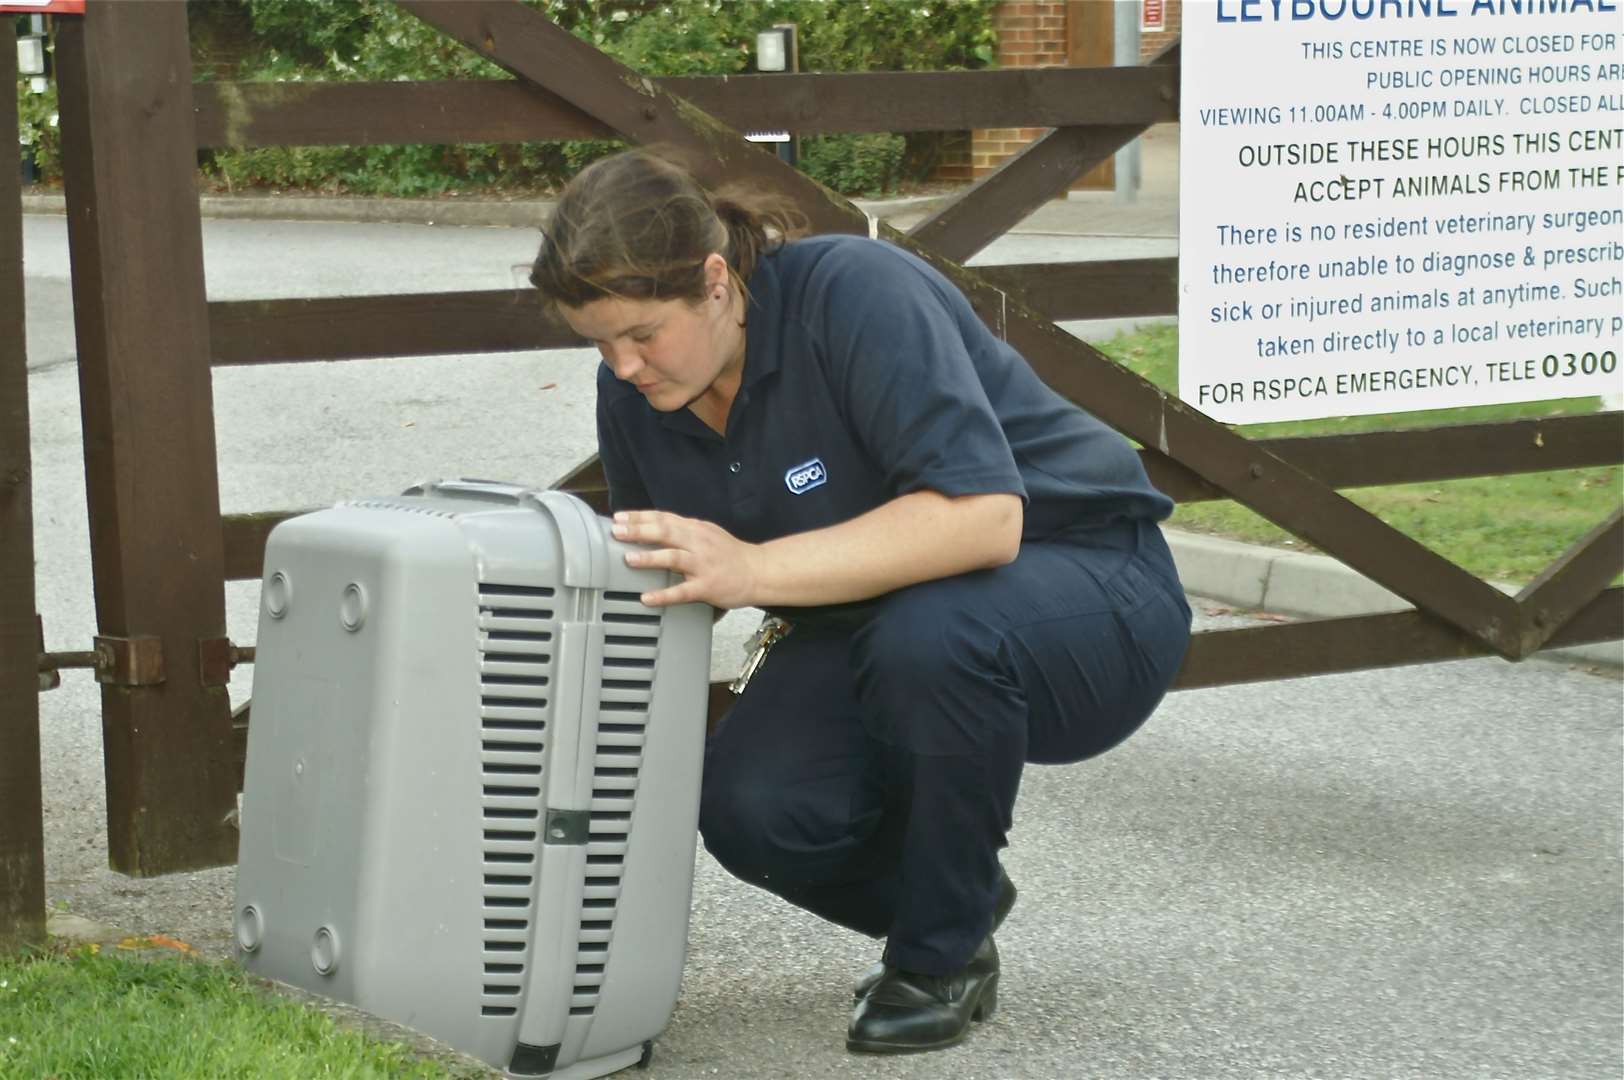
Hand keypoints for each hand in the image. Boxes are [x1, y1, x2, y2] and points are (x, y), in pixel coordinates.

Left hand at [611, 510, 759, 608]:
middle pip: (665, 532)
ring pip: (673, 558)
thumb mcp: (707, 534)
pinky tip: (647, 598)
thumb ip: (683, 530)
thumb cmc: (730, 555)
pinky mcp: (707, 587)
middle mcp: (698, 543)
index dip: (640, 516)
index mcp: (696, 529)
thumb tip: (654, 526)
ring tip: (629, 559)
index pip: (664, 518)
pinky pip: (683, 591)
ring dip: (650, 558)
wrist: (759, 571)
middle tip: (617, 531)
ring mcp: (703, 565)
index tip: (620, 517)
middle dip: (639, 530)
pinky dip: (664, 595)